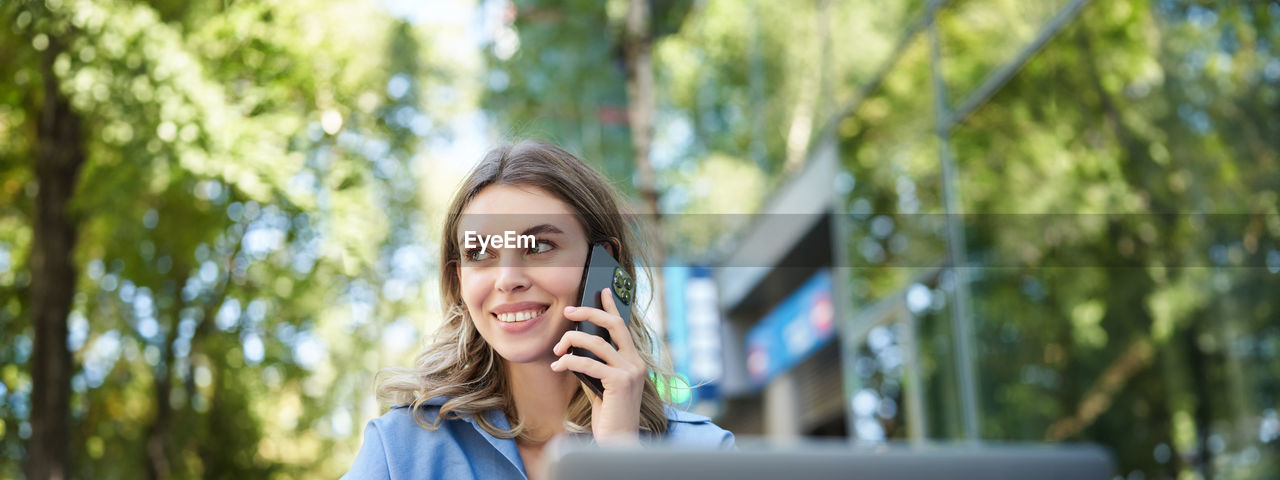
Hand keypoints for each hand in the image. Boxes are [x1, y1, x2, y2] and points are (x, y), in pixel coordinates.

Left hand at [550, 288, 644, 444]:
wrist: (619, 441)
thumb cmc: (609, 414)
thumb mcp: (600, 383)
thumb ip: (594, 364)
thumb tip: (574, 346)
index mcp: (634, 361)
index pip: (622, 327)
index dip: (612, 306)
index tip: (601, 290)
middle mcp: (636, 362)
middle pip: (614, 325)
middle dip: (590, 313)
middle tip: (569, 311)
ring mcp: (631, 372)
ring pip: (597, 343)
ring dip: (572, 342)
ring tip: (557, 349)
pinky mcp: (620, 382)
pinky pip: (589, 363)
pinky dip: (569, 361)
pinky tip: (557, 366)